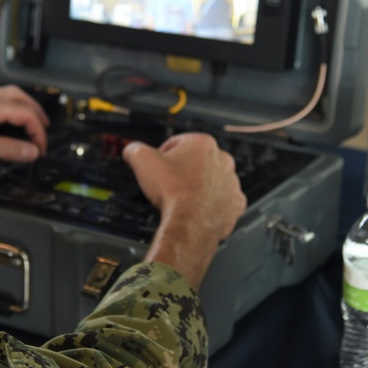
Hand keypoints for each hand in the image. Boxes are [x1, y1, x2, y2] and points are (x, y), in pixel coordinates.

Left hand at [0, 85, 48, 169]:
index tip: (40, 149)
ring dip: (24, 107)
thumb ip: (8, 149)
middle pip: (21, 98)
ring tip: (30, 120)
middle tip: (45, 129)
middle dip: (36, 113)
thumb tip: (31, 151)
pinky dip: (9, 107)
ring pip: (8, 96)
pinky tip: (5, 118)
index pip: (26, 114)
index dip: (38, 132)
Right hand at [123, 133, 245, 288]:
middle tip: (169, 183)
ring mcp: (231, 182)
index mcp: (202, 144)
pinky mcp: (236, 203)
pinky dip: (212, 203)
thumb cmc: (172, 192)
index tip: (159, 167)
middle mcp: (222, 159)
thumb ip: (135, 149)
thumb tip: (132, 150)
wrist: (189, 224)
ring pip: (211, 179)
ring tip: (182, 196)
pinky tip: (198, 207)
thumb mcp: (142, 161)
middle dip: (183, 170)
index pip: (177, 143)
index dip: (163, 155)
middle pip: (196, 161)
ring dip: (198, 185)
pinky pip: (224, 199)